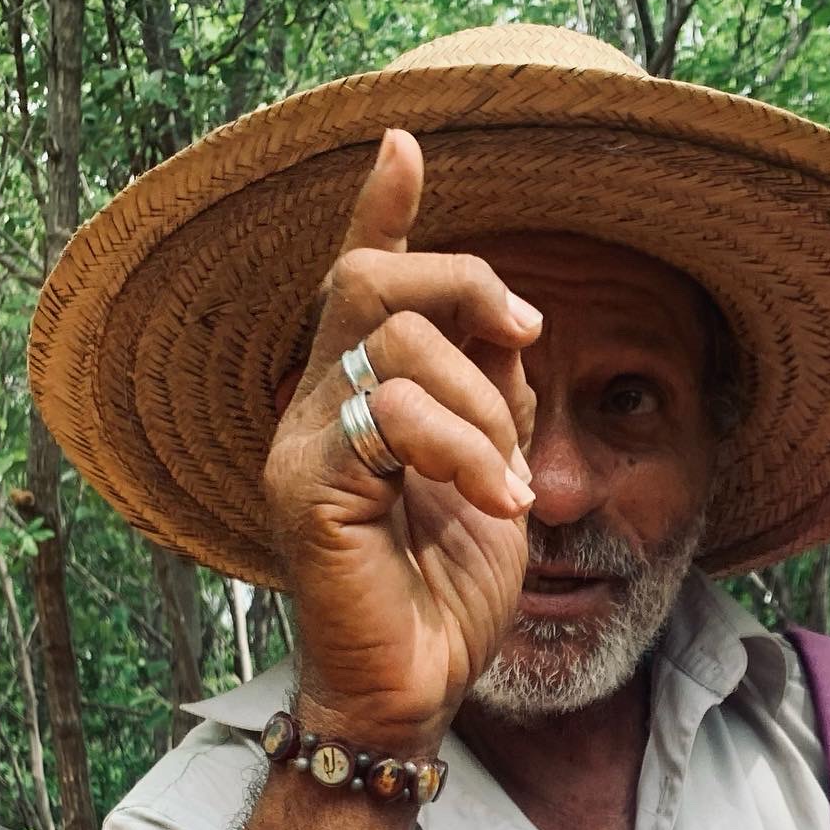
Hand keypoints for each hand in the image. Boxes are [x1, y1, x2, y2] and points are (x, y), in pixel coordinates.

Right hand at [262, 127, 542, 754]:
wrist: (417, 688)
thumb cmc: (449, 591)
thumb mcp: (491, 473)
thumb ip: (491, 396)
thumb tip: (507, 324)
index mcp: (356, 398)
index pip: (359, 283)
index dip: (383, 211)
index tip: (407, 141)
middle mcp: (315, 409)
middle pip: (371, 283)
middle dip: (464, 287)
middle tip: (526, 334)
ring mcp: (303, 448)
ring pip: (391, 345)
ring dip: (480, 406)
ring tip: (508, 487)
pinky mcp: (309, 491)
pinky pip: (390, 419)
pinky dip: (462, 451)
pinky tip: (494, 504)